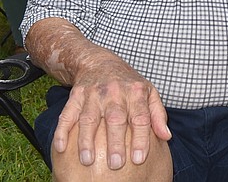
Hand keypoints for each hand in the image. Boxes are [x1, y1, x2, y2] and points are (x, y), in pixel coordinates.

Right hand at [53, 58, 170, 169]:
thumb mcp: (149, 92)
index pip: (141, 117)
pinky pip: (67, 114)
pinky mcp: (75, 95)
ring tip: (88, 160)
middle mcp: (114, 92)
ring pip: (89, 118)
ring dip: (86, 140)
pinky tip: (61, 148)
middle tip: (115, 165)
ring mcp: (93, 94)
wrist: (100, 62)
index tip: (139, 159)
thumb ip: (158, 115)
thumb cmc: (129, 83)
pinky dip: (62, 131)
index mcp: (135, 92)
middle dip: (115, 142)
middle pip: (115, 118)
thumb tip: (167, 137)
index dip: (141, 138)